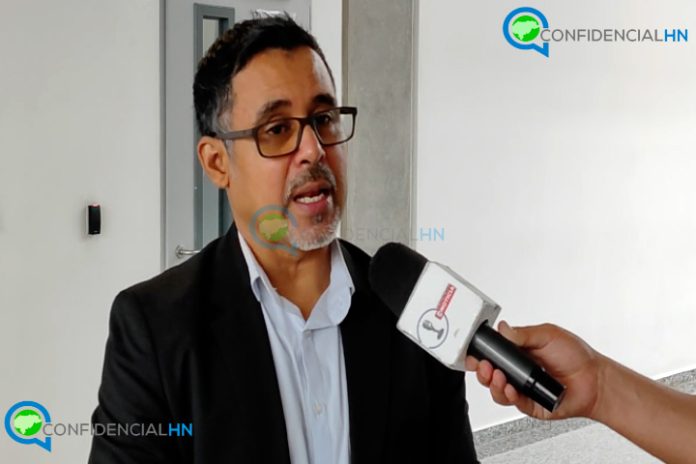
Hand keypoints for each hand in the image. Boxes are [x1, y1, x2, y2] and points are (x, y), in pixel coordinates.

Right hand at [465, 321, 604, 419]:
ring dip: (492, 383)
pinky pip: (512, 402)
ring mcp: (522, 388)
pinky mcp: (529, 404)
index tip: (476, 353)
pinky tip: (510, 388)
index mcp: (519, 352)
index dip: (481, 354)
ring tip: (498, 376)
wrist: (595, 380)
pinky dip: (508, 396)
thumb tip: (503, 328)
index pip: (492, 353)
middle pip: (489, 373)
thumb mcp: (548, 335)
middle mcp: (518, 371)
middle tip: (484, 366)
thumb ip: (523, 334)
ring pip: (496, 389)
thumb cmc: (576, 356)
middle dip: (481, 370)